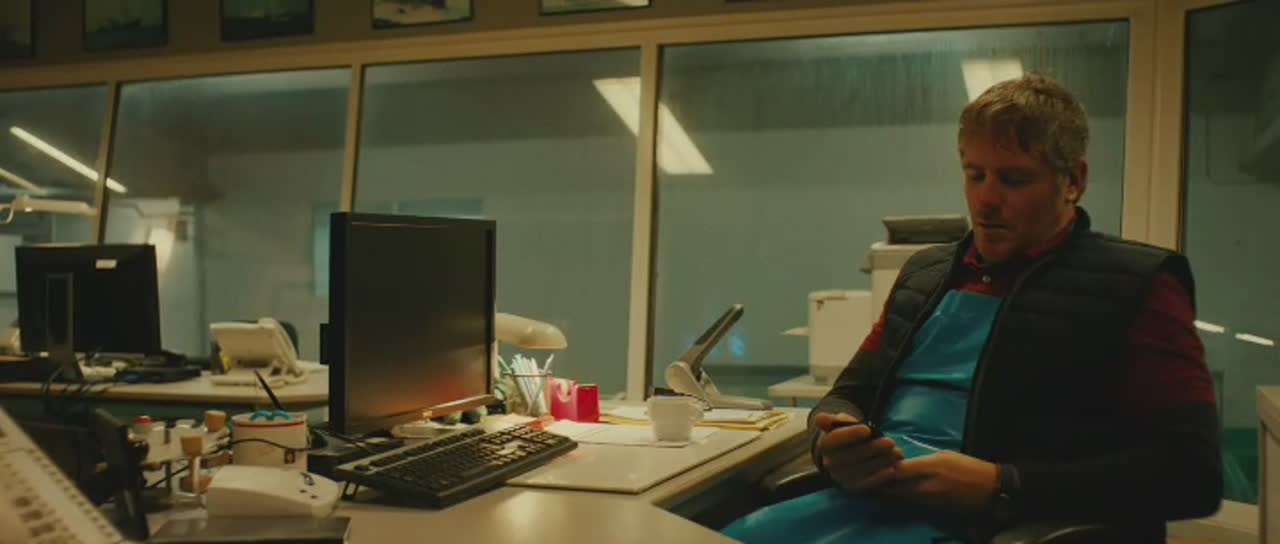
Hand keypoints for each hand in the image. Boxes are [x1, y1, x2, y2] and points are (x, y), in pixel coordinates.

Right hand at [814, 413, 903, 492]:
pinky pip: (866, 484)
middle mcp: (830, 463)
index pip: (835, 439)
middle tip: (890, 442)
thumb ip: (832, 421)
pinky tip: (892, 470)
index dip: (851, 434)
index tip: (867, 429)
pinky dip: (880, 478)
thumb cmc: (848, 435)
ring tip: (897, 454)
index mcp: (825, 445)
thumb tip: (820, 419)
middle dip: (872, 449)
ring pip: (861, 470)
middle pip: (851, 456)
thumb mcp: (841, 424)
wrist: (848, 454)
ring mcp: (841, 477)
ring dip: (880, 462)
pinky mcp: (852, 488)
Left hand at [882, 450, 998, 510]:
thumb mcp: (945, 455)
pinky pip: (911, 506)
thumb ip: (922, 460)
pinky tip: (896, 496)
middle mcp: (927, 485)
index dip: (882, 469)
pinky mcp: (934, 510)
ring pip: (900, 499)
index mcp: (930, 467)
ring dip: (889, 494)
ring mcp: (929, 500)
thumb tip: (903, 463)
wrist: (990, 488)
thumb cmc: (968, 467)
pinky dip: (901, 501)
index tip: (875, 465)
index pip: (898, 470)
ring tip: (880, 488)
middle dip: (881, 485)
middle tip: (872, 479)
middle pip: (894, 488)